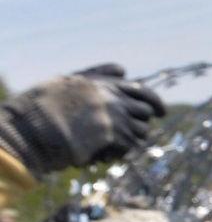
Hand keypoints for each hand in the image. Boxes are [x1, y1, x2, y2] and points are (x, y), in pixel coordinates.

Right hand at [0, 64, 166, 176]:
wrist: (39, 125)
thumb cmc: (51, 104)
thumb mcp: (73, 81)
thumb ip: (100, 74)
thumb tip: (124, 70)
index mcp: (107, 85)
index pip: (143, 92)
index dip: (155, 103)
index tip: (161, 113)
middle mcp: (117, 99)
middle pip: (145, 112)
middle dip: (139, 121)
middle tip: (129, 131)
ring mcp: (118, 119)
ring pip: (142, 131)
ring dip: (132, 138)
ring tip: (113, 142)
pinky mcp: (116, 137)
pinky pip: (132, 147)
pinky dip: (124, 151)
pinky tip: (108, 151)